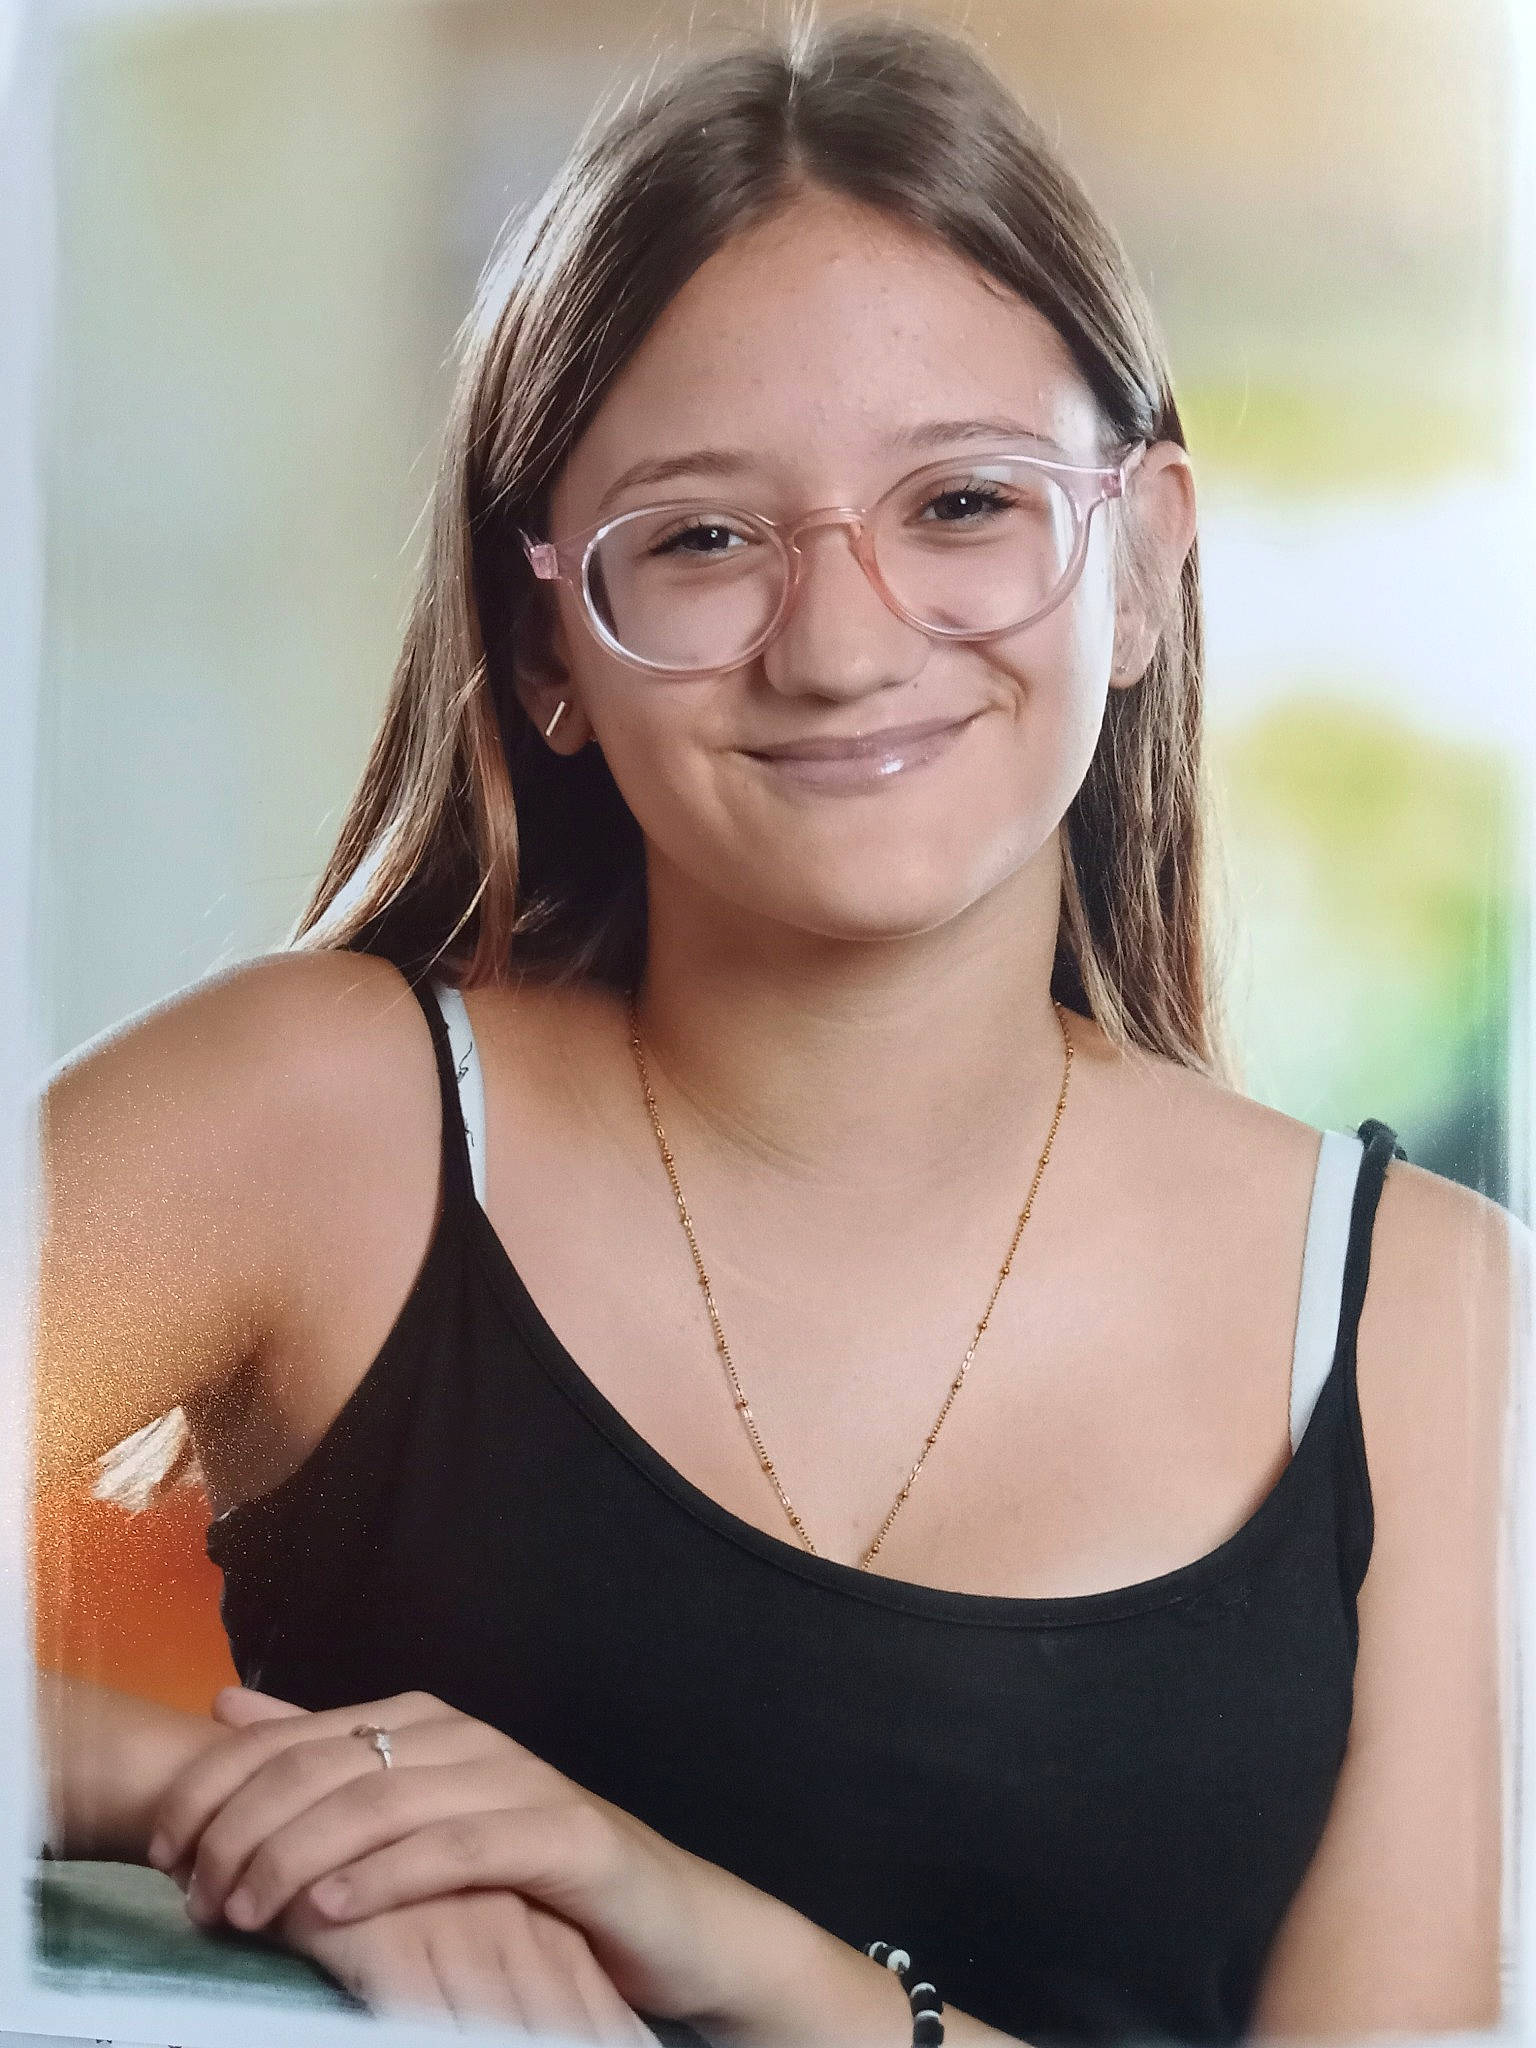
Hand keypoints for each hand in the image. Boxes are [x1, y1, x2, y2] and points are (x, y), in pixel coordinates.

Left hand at [147, 1686, 837, 2041]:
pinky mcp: (564, 1837)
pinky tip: (333, 1911)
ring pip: (383, 1800)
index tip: (160, 1852)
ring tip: (243, 1911)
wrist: (668, 1923)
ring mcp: (519, 1781)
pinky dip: (389, 1876)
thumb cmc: (527, 1880)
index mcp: (423, 1725)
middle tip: (193, 1895)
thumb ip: (328, 1763)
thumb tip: (229, 1708)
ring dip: (297, 1857)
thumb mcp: (415, 1821)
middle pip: (327, 1766)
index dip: (217, 1788)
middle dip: (242, 1828)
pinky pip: (462, 1848)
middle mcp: (466, 1738)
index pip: (294, 1738)